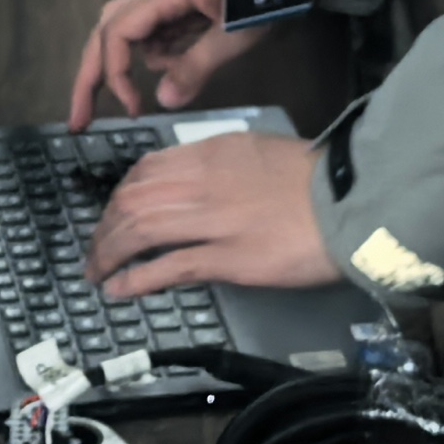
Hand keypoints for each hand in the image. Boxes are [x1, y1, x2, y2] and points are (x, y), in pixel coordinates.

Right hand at [69, 0, 241, 125]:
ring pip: (128, 32)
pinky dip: (159, 54)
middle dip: (92, 75)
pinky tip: (183, 63)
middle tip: (79, 120)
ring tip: (160, 88)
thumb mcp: (236, 34)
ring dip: (132, 65)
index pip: (116, 33)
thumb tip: (162, 101)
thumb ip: (198, 65)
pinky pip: (154, 31)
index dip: (115, 74)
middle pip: (106, 31)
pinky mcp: (179, 1)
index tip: (132, 109)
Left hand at [88, 131, 340, 300]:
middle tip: (96, 251)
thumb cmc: (314, 178)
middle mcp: (201, 182)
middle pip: (131, 201)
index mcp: (210, 154)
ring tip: (97, 273)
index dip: (120, 195)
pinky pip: (167, 267)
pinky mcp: (225, 258)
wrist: (348, 201)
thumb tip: (195, 187)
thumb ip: (222, 167)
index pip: (145, 171)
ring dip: (109, 254)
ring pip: (139, 231)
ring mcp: (211, 221)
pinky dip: (136, 280)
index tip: (113, 214)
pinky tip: (120, 290)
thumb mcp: (259, 153)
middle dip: (104, 228)